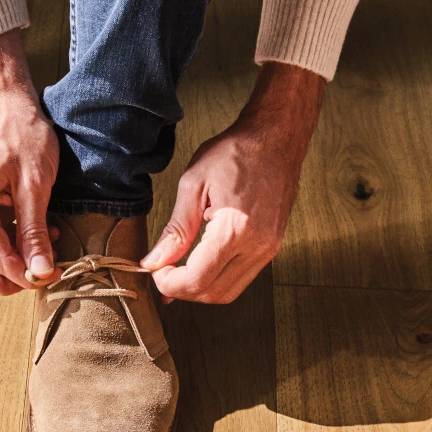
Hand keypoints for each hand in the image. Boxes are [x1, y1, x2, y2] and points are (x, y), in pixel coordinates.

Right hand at [0, 30, 59, 295]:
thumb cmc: (19, 131)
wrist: (3, 98)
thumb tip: (41, 271)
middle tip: (39, 273)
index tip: (52, 275)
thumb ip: (35, 231)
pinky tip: (29, 234)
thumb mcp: (35, 183)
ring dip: (4, 264)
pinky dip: (2, 246)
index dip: (25, 275)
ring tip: (38, 251)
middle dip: (4, 280)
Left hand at [143, 61, 324, 303]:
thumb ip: (175, 229)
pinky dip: (217, 279)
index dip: (169, 284)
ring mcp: (269, 248)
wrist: (277, 137)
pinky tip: (200, 264)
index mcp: (236, 229)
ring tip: (179, 271)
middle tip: (162, 273)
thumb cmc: (237, 151)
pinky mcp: (272, 247)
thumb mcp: (194, 184)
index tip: (154, 272)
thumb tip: (154, 261)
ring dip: (200, 289)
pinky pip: (241, 278)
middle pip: (213, 293)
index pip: (197, 279)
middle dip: (182, 290)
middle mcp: (258, 245)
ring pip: (228, 292)